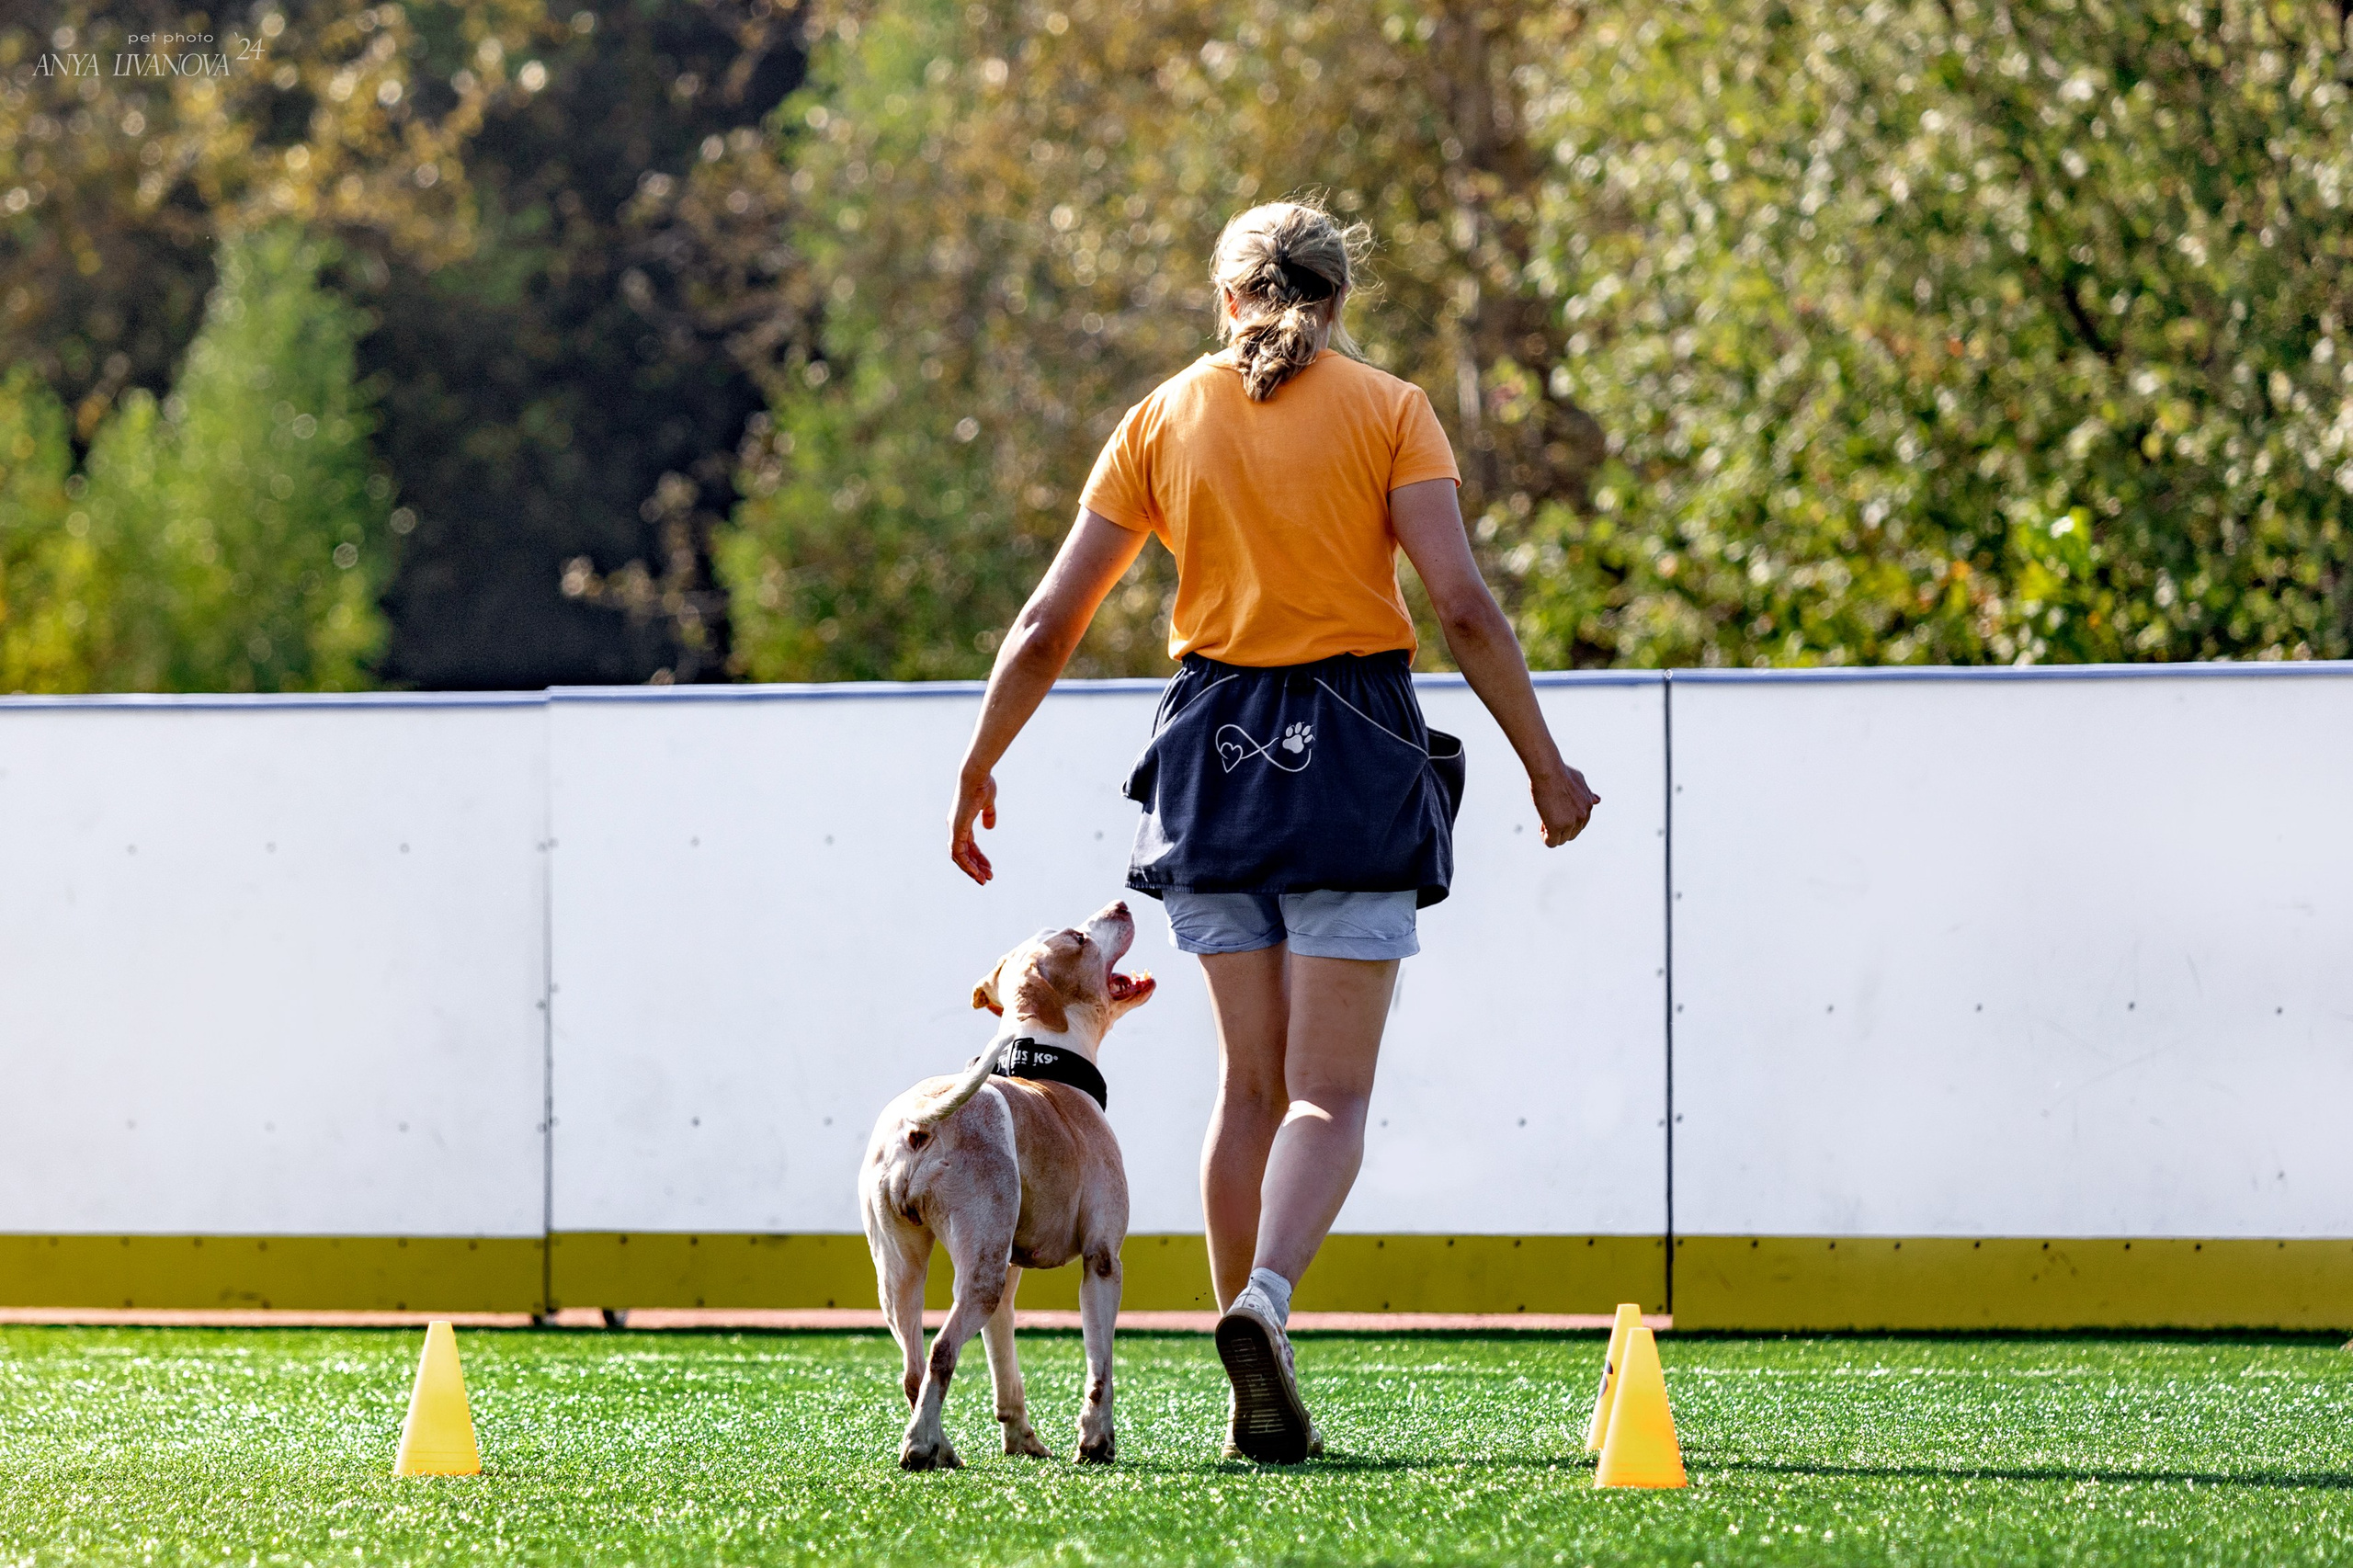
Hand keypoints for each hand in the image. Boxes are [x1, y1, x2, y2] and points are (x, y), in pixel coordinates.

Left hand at [950, 767, 997, 883]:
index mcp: (962, 821)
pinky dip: (966, 864)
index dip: (978, 857)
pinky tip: (976, 872)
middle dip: (975, 867)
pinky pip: (958, 853)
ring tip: (984, 880)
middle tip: (986, 879)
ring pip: (959, 857)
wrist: (976, 775)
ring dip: (971, 869)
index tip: (989, 867)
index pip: (968, 845)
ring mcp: (954, 828)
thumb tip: (989, 828)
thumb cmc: (983, 784)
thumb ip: (988, 815)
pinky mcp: (956, 829)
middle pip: (963, 854)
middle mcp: (955, 827)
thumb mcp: (988, 803)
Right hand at [1532, 765, 1598, 845]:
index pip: (1579, 823)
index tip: (1555, 808)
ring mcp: (1571, 822)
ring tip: (1544, 819)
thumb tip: (1597, 800)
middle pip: (1571, 834)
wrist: (1548, 770)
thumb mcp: (1578, 780)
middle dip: (1559, 827)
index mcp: (1588, 804)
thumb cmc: (1559, 771)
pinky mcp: (1558, 827)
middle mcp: (1583, 815)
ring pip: (1561, 840)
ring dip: (1551, 833)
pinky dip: (1545, 838)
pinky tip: (1541, 826)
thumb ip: (1587, 793)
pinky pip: (1551, 843)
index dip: (1566, 819)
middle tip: (1547, 814)